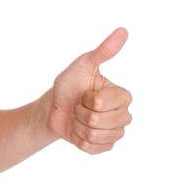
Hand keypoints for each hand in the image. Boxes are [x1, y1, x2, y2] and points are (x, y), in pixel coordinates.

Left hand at [46, 27, 132, 151]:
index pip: (102, 103)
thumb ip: (103, 51)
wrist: (54, 108)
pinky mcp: (105, 146)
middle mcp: (124, 114)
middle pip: (98, 120)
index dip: (86, 99)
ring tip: (78, 118)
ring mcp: (115, 132)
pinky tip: (78, 130)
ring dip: (78, 126)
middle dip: (80, 113)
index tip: (84, 93)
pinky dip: (78, 139)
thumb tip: (123, 31)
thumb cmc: (69, 85)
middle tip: (79, 106)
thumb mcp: (83, 65)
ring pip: (94, 135)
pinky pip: (90, 148)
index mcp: (122, 95)